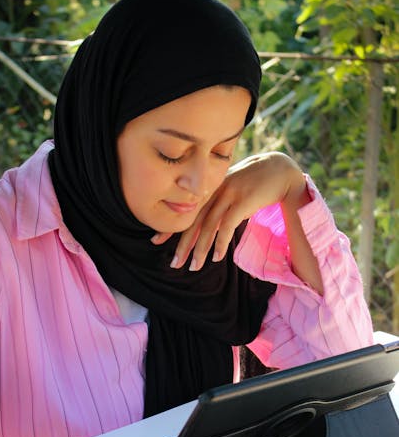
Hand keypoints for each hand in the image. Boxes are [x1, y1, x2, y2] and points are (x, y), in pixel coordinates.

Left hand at [152, 152, 307, 271]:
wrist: (279, 169)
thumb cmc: (255, 183)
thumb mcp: (231, 192)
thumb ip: (218, 205)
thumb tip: (207, 227)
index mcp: (209, 189)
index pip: (186, 211)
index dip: (171, 226)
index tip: (156, 241)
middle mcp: (215, 191)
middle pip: (194, 221)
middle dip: (182, 244)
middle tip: (174, 264)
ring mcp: (228, 195)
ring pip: (208, 226)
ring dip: (200, 249)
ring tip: (194, 267)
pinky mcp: (243, 201)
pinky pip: (227, 226)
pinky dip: (221, 243)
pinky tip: (217, 257)